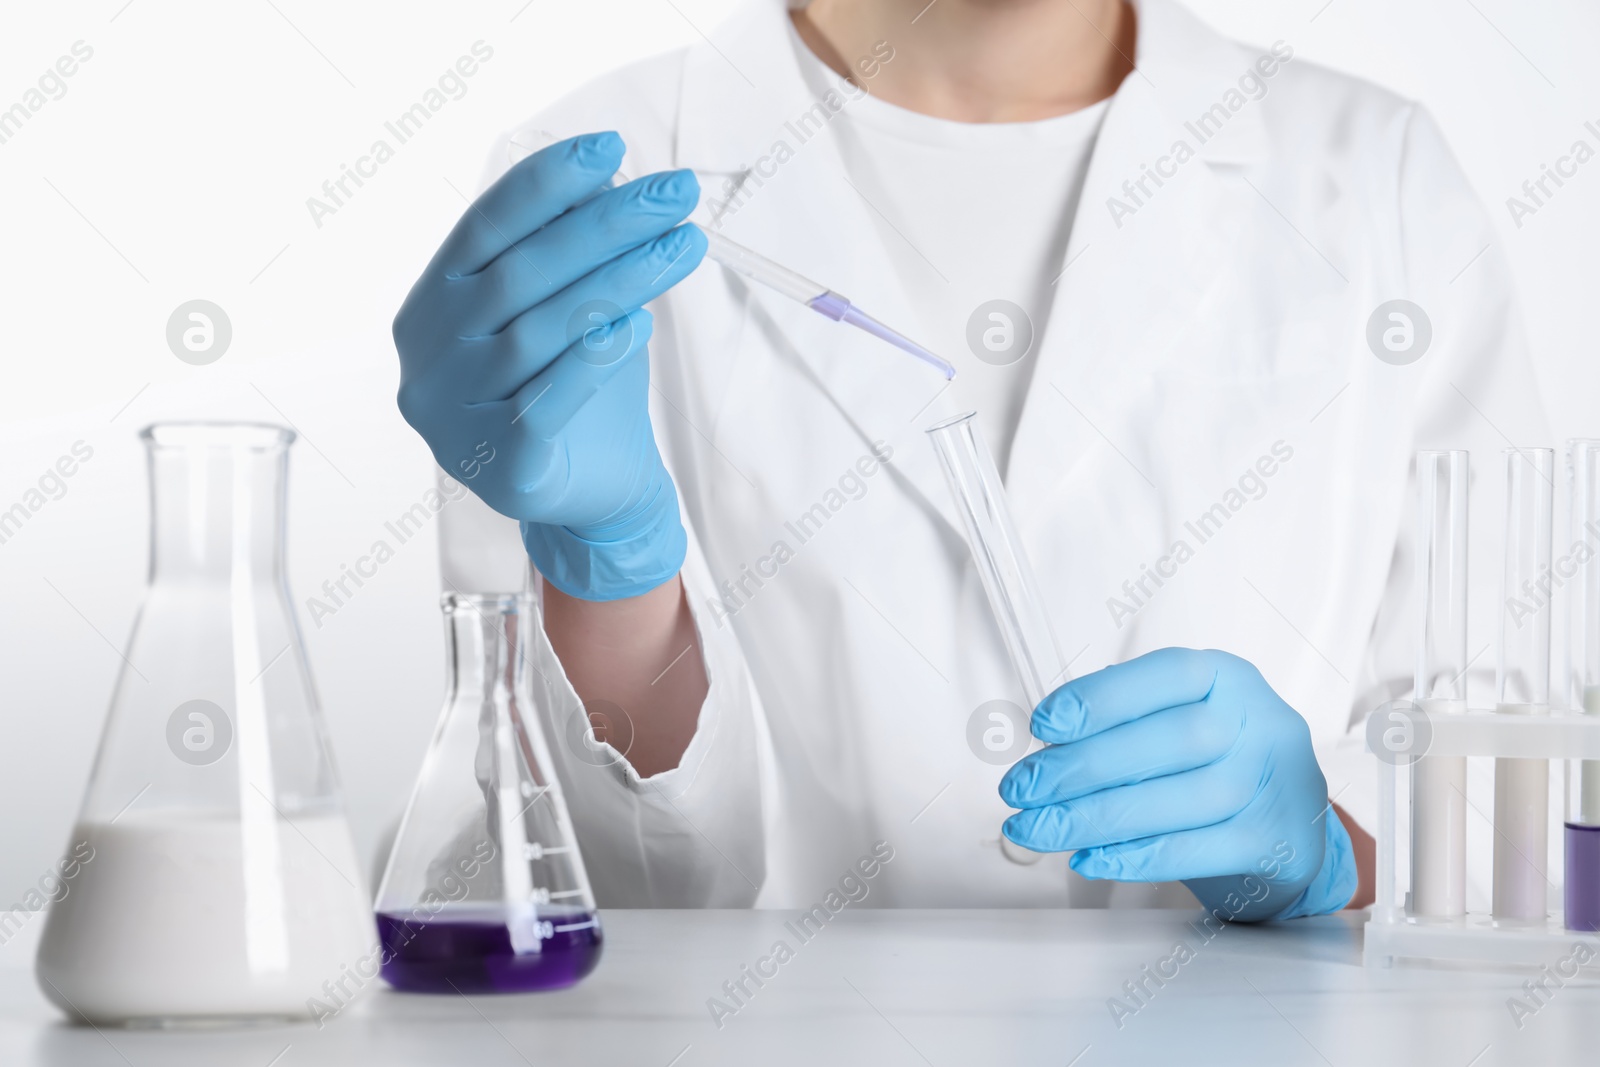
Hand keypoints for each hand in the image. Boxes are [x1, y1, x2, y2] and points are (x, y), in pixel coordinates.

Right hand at [393, 131, 706, 599]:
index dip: (547, 183)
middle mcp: (429, 359)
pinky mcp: (502, 472)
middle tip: (676, 193)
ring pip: (541, 334)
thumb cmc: (578, 385)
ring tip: (683, 245)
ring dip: (620, 282)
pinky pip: (547, 406)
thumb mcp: (571, 304)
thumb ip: (569, 248)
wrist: (595, 490)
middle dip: (606, 225)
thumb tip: (604, 172)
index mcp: (432, 304)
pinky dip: (591, 363)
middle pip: (521, 274)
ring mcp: (456, 419)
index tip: (613, 146)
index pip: (485, 226)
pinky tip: (637, 326)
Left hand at [998, 648, 1356, 920]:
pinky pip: (1195, 849)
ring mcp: (1272, 784)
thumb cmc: (1218, 763)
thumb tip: (1047, 750)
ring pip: (1177, 801)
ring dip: (1093, 818)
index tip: (1044, 724)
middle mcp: (1259, 722)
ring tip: (1037, 829)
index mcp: (1228, 678)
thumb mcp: (1183, 720)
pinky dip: (1134, 856)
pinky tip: (1089, 856)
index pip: (1165, 675)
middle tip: (1021, 789)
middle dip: (1081, 767)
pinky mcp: (1274, 841)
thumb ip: (1126, 724)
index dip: (1101, 697)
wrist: (1292, 826)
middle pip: (1168, 741)